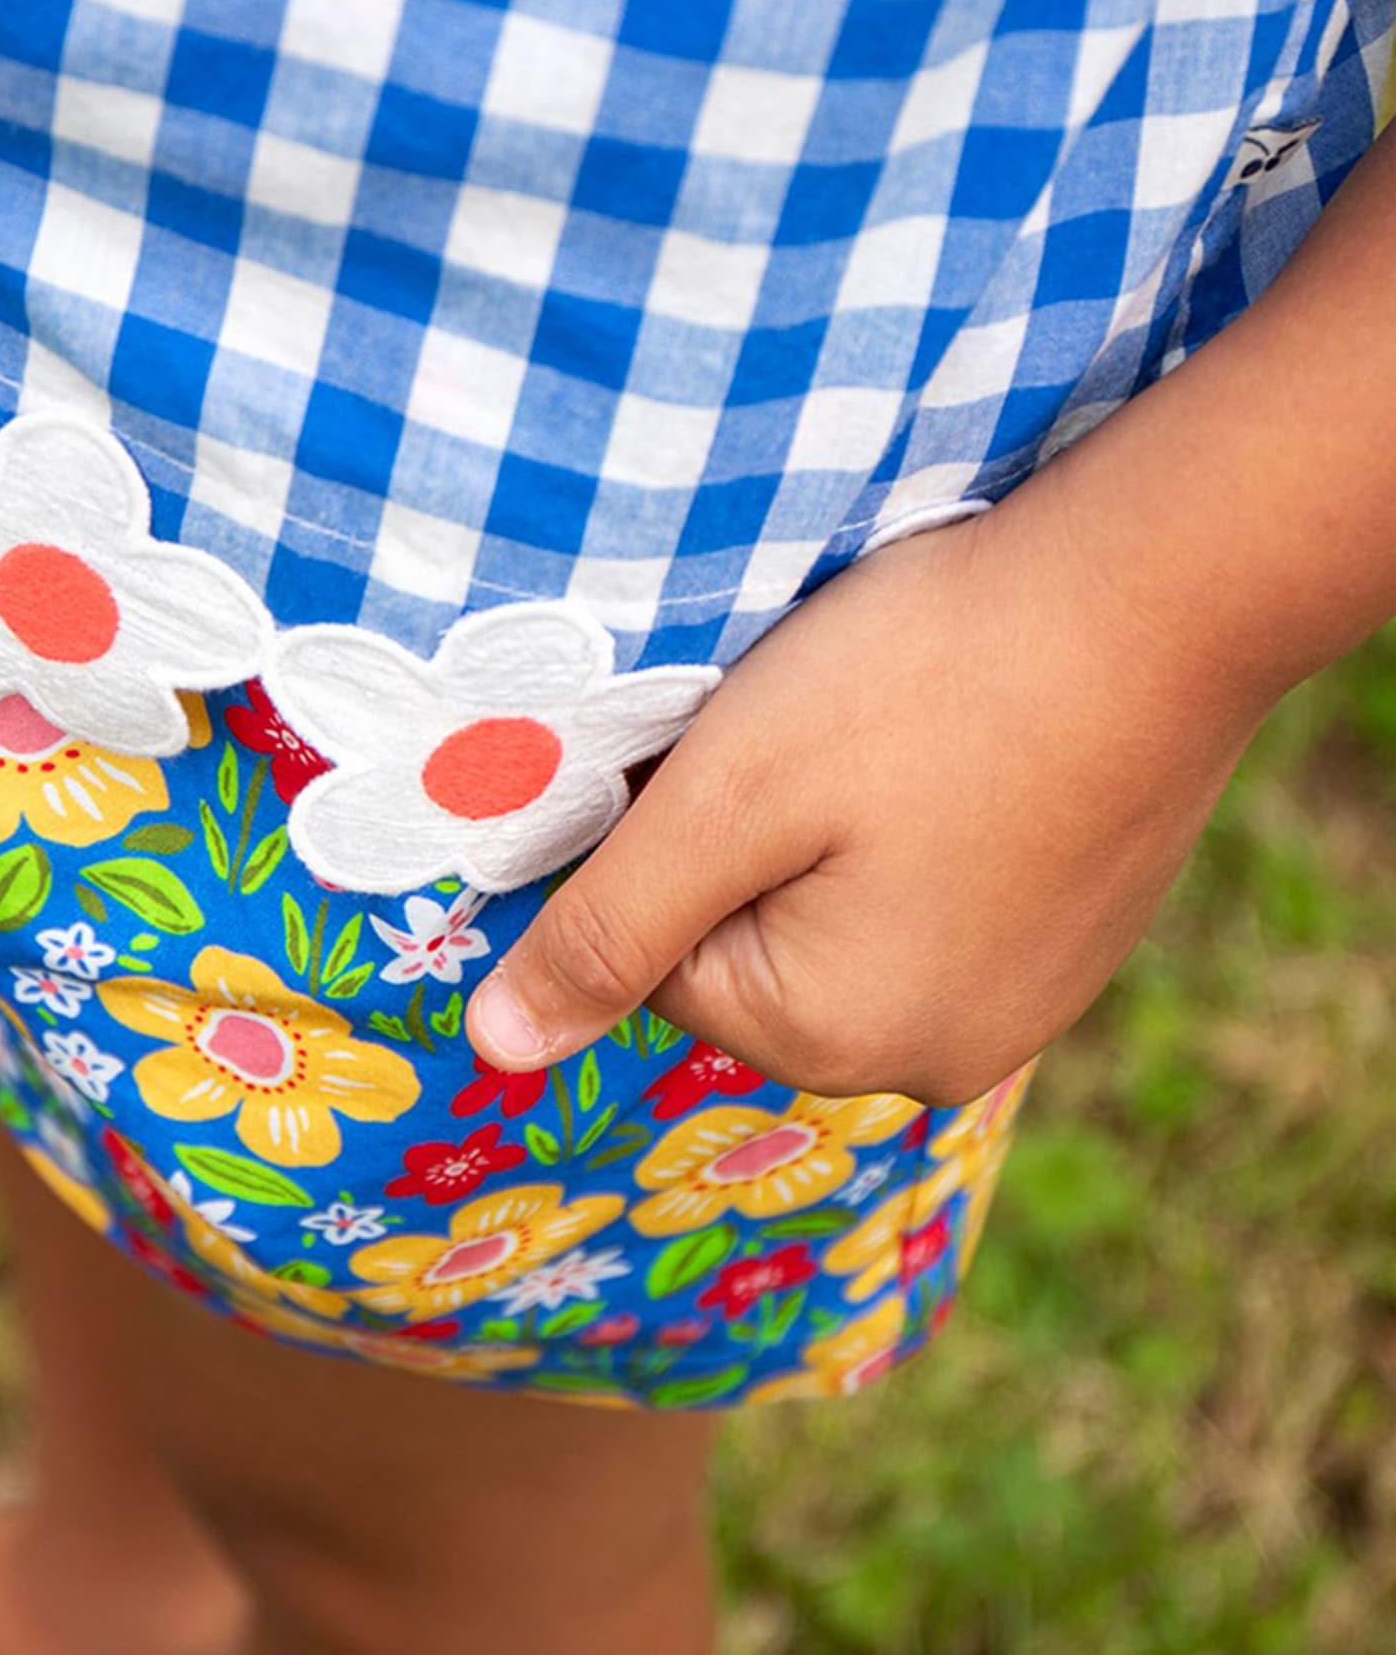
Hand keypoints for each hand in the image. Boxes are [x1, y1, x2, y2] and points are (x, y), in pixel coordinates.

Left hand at [463, 483, 1264, 1105]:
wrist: (1160, 595)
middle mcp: (935, 1059)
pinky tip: (959, 740)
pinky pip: (937, 894)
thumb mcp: (724, 797)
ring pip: (842, 914)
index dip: (665, 829)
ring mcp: (1023, 1004)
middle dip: (753, 835)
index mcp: (832, 1040)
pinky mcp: (1076, 935)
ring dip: (837, 824)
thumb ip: (604, 929)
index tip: (723, 738)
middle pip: (749, 946)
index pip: (654, 951)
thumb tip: (494, 1052)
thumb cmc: (926, 683)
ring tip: (890, 725)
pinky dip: (924, 819)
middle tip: (814, 723)